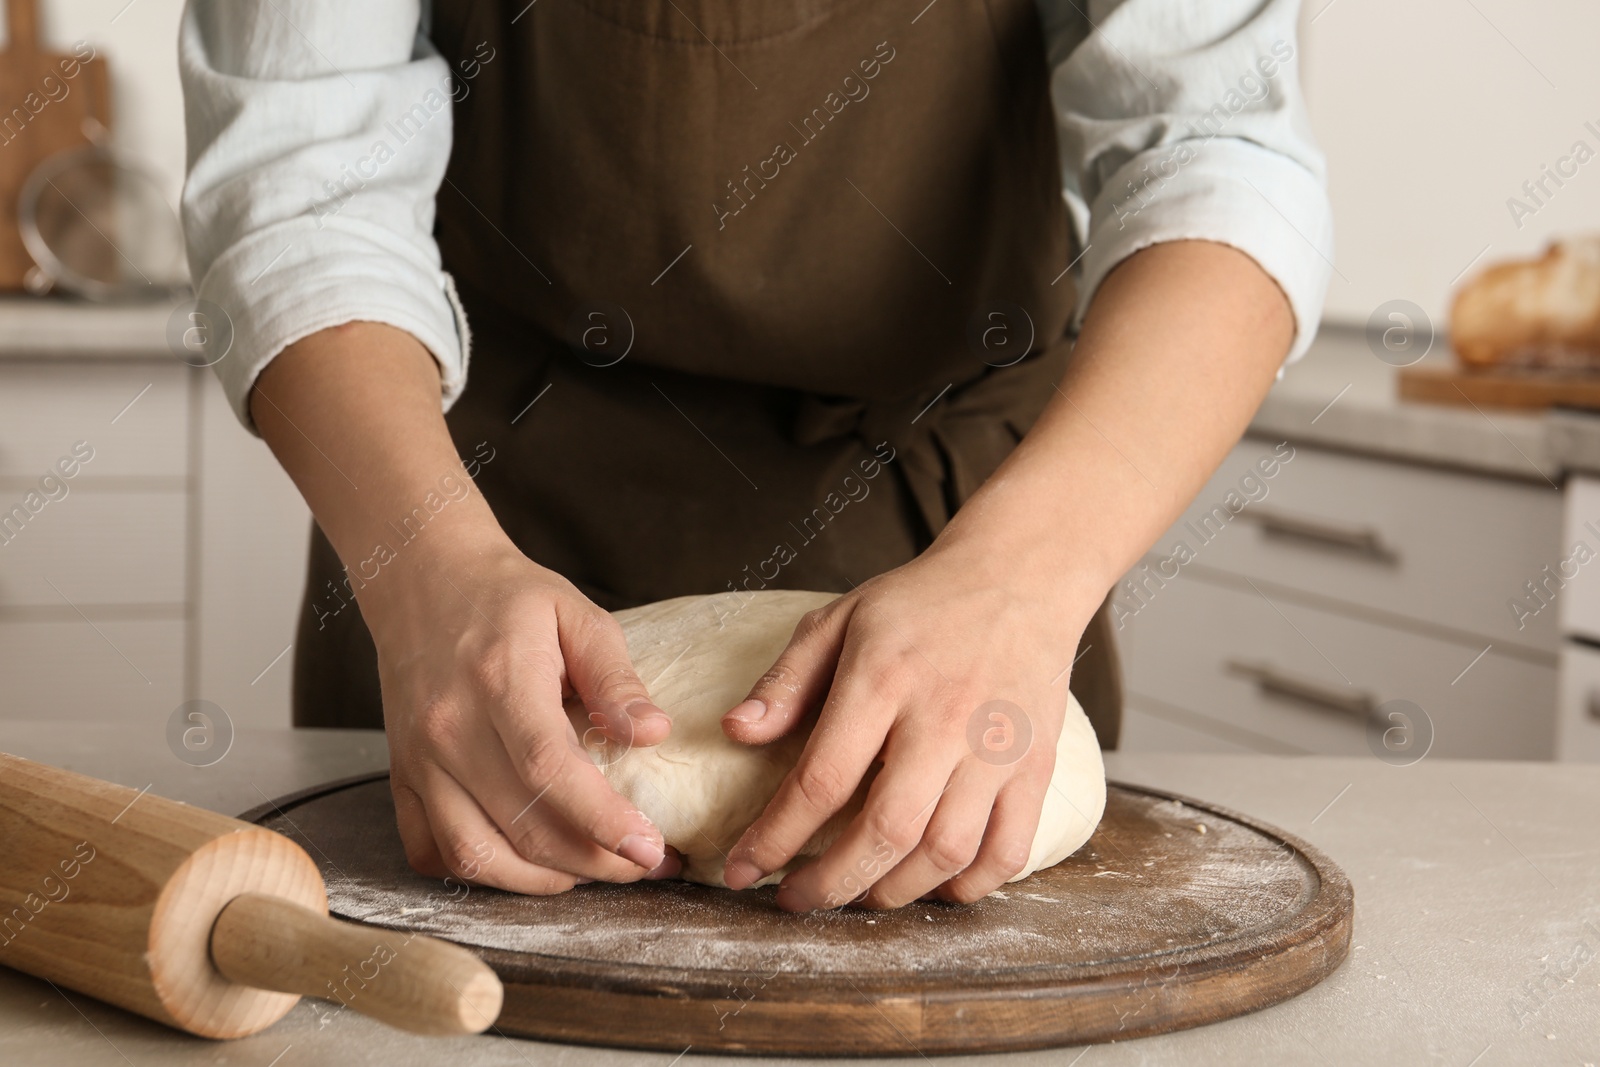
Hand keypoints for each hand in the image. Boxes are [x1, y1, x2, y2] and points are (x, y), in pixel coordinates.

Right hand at [365, 538, 681, 892]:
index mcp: (500, 682)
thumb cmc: (508, 598)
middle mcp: (450, 728)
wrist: (423, 579)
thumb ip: (616, 677)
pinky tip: (528, 863)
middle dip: (593, 861)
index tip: (651, 848)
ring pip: (474, 852)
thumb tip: (656, 734)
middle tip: (644, 864)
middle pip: (520, 823)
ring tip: (592, 869)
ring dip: (541, 880)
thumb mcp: (577, 615)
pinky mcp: (401, 776)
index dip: (602, 820)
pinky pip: (431, 850)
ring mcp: (418, 759)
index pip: (549, 770)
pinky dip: (482, 873)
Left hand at [718, 539, 1095, 910]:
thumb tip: (734, 733)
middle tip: (796, 899)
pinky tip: (932, 885)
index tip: (744, 868)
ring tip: (857, 892)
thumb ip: (786, 680)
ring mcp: (997, 748)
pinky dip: (968, 886)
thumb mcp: (838, 620)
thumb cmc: (921, 605)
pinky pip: (1007, 851)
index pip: (821, 778)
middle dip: (830, 882)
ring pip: (945, 851)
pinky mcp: (1037, 767)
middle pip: (885, 829)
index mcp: (884, 678)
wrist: (1020, 578)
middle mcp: (944, 718)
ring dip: (892, 890)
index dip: (775, 836)